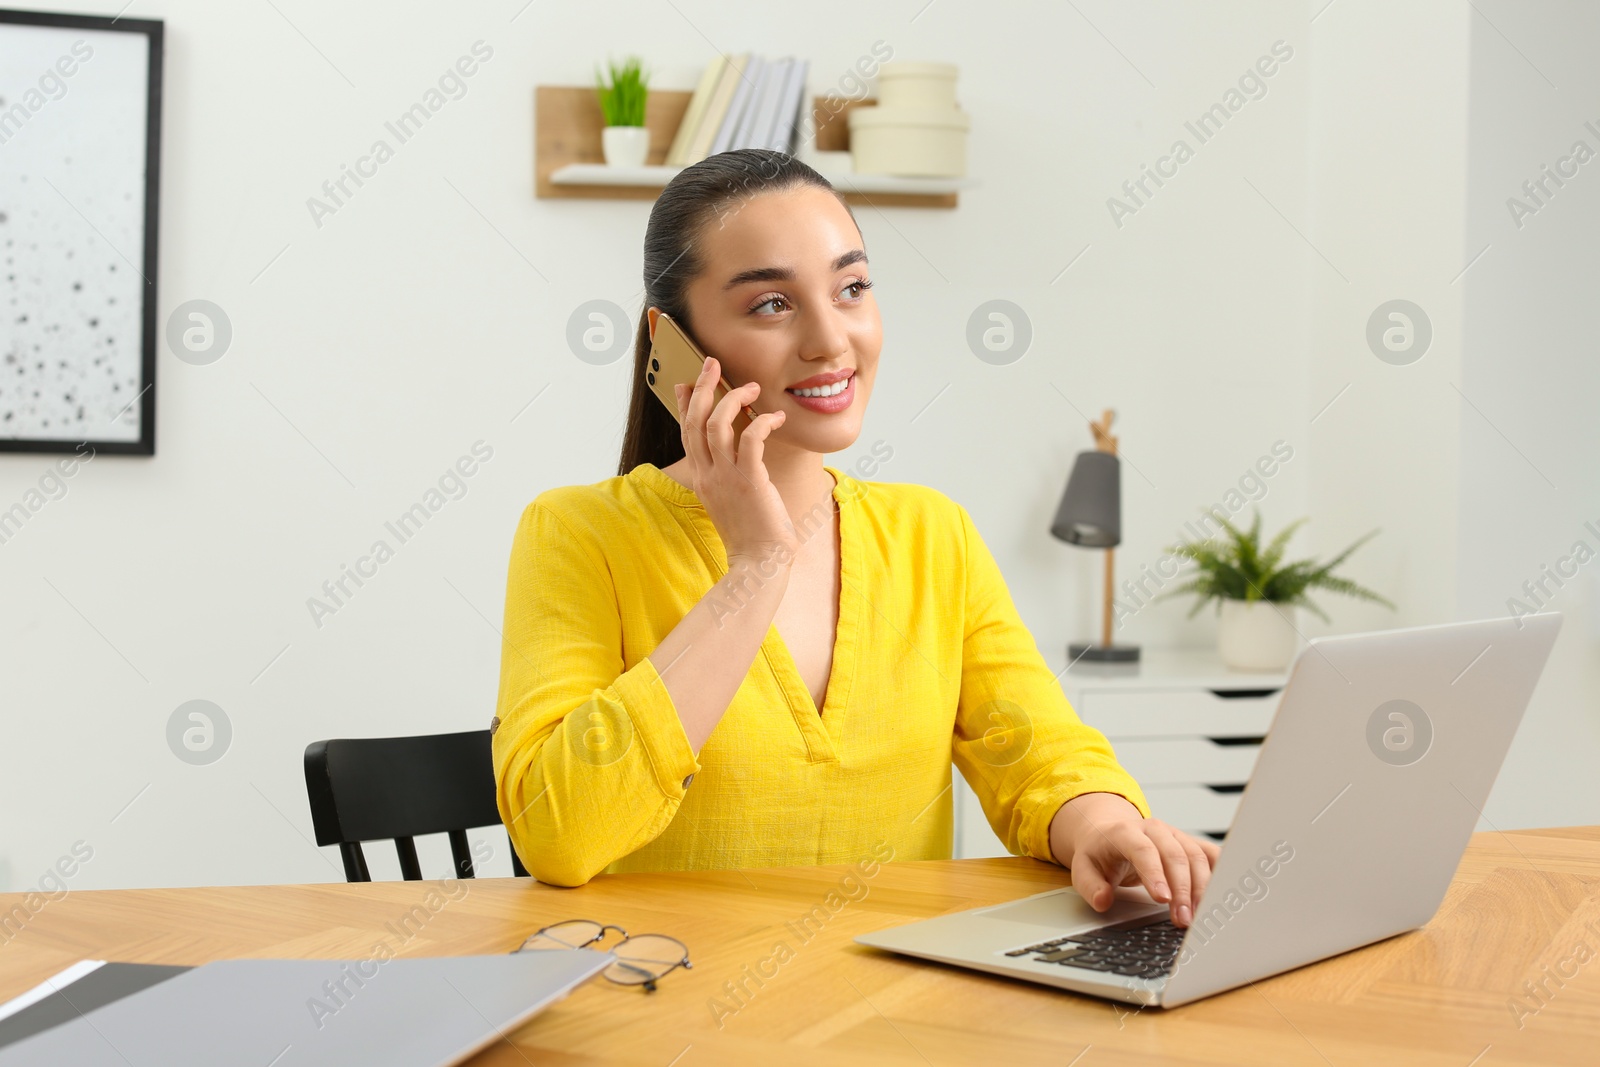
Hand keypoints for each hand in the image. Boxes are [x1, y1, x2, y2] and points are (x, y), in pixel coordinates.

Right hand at [674, 356, 792, 564]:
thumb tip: (735, 452)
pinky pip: (750, 440)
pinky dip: (762, 422)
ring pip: (717, 425)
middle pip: (696, 421)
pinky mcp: (750, 481)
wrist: (759, 563)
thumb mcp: (730, 499)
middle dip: (703, 387)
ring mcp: (726, 478)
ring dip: (733, 399)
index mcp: (702, 478)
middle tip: (712, 363)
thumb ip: (727, 475)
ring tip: (751, 386)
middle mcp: (709, 474)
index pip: (686, 432)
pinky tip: (775, 417)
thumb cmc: (751, 532)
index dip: (686, 404)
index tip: (688, 382)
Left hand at [1048, 792, 1220, 927]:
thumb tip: (1102, 900)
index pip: (1143, 849)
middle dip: (1183, 889)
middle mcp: (1154, 829)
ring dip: (1202, 889)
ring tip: (1199, 917)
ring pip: (1196, 857)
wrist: (1110, 832)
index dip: (1155, 873)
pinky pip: (1211, 855)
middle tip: (1183, 920)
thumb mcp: (1083, 868)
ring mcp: (1175, 835)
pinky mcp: (1190, 844)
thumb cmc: (1100, 852)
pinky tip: (1223, 894)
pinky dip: (1221, 873)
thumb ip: (1090, 886)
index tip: (1162, 899)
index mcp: (1126, 831)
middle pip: (1175, 855)